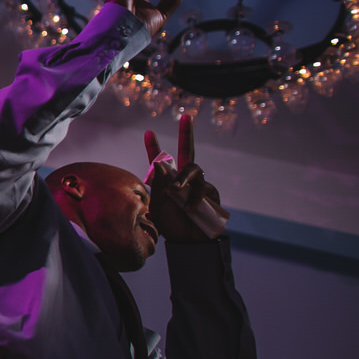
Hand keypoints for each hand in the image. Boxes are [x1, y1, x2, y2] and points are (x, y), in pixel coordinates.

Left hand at [144, 115, 229, 241]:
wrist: (188, 242)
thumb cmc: (171, 224)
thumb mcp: (158, 205)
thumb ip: (159, 186)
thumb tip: (160, 165)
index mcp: (167, 182)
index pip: (161, 161)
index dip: (154, 147)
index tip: (149, 132)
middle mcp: (183, 179)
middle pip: (188, 151)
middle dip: (187, 133)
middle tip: (187, 116)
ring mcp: (198, 185)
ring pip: (193, 170)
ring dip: (182, 179)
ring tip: (175, 191)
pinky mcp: (210, 193)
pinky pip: (202, 188)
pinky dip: (193, 198)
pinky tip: (189, 209)